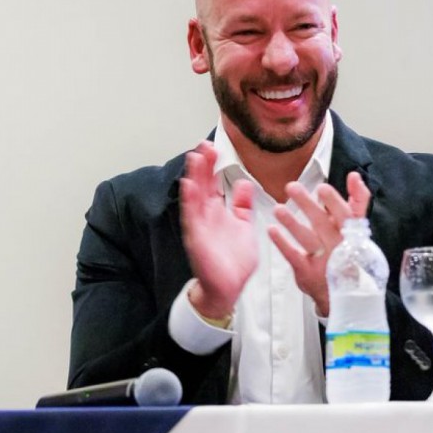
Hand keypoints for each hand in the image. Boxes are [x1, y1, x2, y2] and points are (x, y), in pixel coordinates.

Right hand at [179, 141, 257, 319]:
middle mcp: (206, 216)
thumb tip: (243, 184)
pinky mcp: (196, 237)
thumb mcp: (244, 226)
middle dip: (202, 165)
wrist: (229, 287)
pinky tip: (188, 184)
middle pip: (202, 185)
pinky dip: (189, 200)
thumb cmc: (234, 261)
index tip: (213, 147)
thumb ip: (242, 206)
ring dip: (194, 177)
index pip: (213, 183)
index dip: (212, 165)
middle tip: (203, 145)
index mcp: (218, 212)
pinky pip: (191, 216)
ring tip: (194, 158)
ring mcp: (200, 225)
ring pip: (194, 196)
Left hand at [269, 171, 370, 316]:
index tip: (322, 189)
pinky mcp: (308, 271)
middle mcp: (339, 245)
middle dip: (307, 204)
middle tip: (292, 188)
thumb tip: (354, 177)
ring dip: (292, 222)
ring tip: (278, 209)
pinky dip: (282, 242)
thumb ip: (355, 203)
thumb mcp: (358, 229)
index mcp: (352, 232)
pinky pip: (293, 255)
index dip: (336, 201)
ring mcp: (323, 259)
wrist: (349, 295)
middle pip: (323, 222)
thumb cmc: (350, 254)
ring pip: (307, 238)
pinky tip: (272, 230)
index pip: (348, 213)